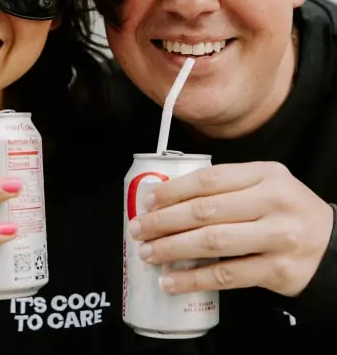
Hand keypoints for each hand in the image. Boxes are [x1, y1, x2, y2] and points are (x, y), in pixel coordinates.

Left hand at [128, 161, 333, 295]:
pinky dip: (194, 279)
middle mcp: (274, 203)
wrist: (332, 243)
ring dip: (173, 249)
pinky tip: (171, 281)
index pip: (210, 179)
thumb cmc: (285, 210)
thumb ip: (226, 186)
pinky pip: (227, 276)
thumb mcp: (265, 184)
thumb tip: (167, 197)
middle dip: (164, 221)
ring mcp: (278, 238)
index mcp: (266, 174)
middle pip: (206, 211)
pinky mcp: (279, 271)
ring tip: (148, 253)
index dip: (173, 190)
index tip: (148, 200)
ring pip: (212, 242)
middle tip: (139, 229)